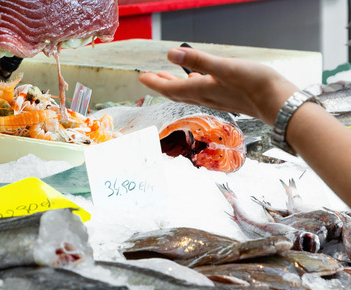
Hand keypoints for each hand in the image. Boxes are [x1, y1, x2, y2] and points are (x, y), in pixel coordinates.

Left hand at [138, 47, 298, 124]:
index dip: (154, 83)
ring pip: (189, 92)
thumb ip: (198, 60)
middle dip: (161, 85)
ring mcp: (217, 99)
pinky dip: (194, 85)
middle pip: (176, 92)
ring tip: (167, 78)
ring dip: (176, 85)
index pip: (170, 89)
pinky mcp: (228, 98)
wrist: (280, 103)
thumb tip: (170, 54)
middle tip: (149, 78)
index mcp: (200, 90)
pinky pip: (203, 92)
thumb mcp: (224, 67)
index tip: (141, 78)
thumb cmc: (254, 84)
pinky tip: (198, 80)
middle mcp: (205, 97)